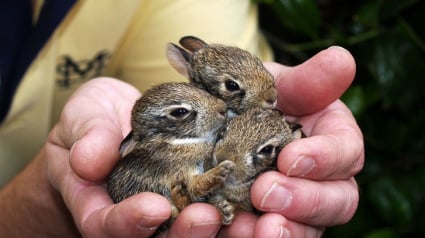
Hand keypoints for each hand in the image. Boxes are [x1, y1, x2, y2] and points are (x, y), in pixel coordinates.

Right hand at [45, 78, 223, 236]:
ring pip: (188, 229)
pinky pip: (211, 202)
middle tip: (203, 217)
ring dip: (211, 227)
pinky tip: (251, 192)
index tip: (153, 208)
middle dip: (181, 234)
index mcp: (99, 203)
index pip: (107, 225)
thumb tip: (88, 160)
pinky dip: (231, 204)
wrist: (120, 116)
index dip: (128, 223)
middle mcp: (135, 213)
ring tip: (231, 211)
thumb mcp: (84, 118)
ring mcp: (168, 204)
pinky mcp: (194, 189)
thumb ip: (87, 136)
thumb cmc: (96, 119)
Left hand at [219, 46, 363, 236]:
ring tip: (251, 228)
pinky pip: (269, 236)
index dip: (325, 158)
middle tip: (266, 193)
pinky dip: (251, 237)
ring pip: (307, 229)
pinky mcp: (271, 222)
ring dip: (283, 231)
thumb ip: (309, 80)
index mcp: (334, 142)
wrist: (230, 122)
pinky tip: (228, 230)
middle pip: (336, 200)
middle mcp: (324, 180)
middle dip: (305, 200)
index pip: (346, 153)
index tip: (292, 157)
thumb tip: (341, 58)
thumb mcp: (279, 86)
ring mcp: (299, 206)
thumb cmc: (261, 100)